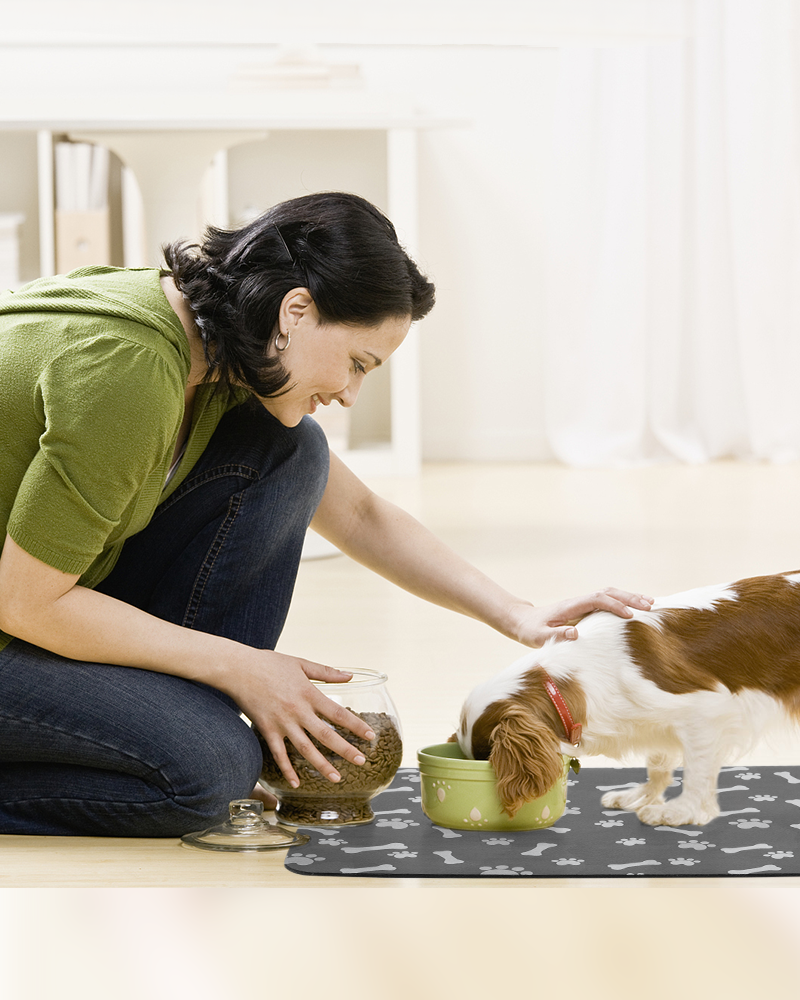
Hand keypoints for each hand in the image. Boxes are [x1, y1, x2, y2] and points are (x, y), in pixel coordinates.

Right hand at [224, 649, 376, 788]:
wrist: (238, 669)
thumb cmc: (270, 663)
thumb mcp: (301, 663)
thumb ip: (326, 672)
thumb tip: (350, 675)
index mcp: (309, 693)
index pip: (337, 713)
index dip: (355, 725)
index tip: (369, 736)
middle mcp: (298, 710)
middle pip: (326, 735)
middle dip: (345, 750)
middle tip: (361, 761)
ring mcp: (282, 722)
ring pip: (305, 749)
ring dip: (322, 765)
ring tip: (337, 778)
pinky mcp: (267, 729)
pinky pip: (279, 754)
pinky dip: (287, 769)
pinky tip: (297, 783)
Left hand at [510, 588, 653, 647]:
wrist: (524, 621)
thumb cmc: (531, 630)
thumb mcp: (539, 636)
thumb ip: (555, 636)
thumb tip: (575, 634)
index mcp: (571, 606)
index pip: (597, 600)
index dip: (614, 605)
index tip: (630, 615)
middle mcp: (579, 601)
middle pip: (608, 593)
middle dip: (629, 598)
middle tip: (650, 606)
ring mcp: (583, 604)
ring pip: (610, 595)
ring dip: (629, 597)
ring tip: (651, 604)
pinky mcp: (585, 609)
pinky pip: (608, 602)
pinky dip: (624, 602)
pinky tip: (636, 608)